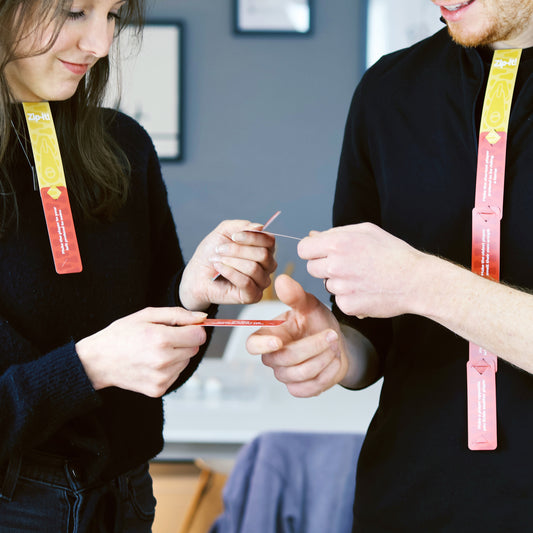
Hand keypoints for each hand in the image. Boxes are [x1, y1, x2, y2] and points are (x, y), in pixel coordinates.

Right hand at [76, 307, 207, 396]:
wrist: (98, 361)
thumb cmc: (121, 335)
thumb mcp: (147, 315)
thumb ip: (178, 314)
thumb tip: (202, 318)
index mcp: (161, 339)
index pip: (199, 336)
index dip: (193, 329)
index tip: (181, 327)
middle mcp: (163, 361)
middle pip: (194, 349)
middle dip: (184, 341)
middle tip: (162, 338)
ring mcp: (161, 378)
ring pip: (186, 362)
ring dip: (177, 355)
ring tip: (154, 351)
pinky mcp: (158, 390)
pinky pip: (176, 374)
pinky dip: (169, 368)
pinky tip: (151, 363)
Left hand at [179, 220, 276, 310]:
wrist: (197, 275)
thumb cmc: (212, 253)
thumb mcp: (223, 232)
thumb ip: (241, 226)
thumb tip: (260, 227)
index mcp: (264, 248)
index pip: (269, 241)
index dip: (252, 237)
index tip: (233, 236)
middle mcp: (267, 266)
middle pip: (263, 254)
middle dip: (237, 250)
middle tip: (219, 249)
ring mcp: (262, 282)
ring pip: (253, 268)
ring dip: (230, 261)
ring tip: (216, 260)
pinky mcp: (253, 296)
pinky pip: (247, 282)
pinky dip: (230, 273)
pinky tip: (219, 268)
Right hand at [246, 274, 348, 396]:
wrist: (337, 344)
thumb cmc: (317, 322)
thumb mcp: (310, 305)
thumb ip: (295, 295)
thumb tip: (281, 279)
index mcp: (269, 335)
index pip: (252, 345)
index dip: (262, 345)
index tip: (279, 341)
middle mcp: (273, 357)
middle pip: (285, 359)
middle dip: (313, 346)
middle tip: (332, 334)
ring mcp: (285, 375)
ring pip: (301, 373)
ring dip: (323, 357)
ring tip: (334, 344)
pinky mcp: (299, 389)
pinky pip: (311, 387)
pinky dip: (328, 372)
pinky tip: (334, 359)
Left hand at [298, 223, 425, 318]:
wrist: (415, 281)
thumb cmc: (394, 253)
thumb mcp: (366, 232)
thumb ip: (335, 233)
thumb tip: (313, 236)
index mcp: (338, 243)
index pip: (303, 249)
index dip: (311, 250)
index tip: (319, 253)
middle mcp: (336, 265)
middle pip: (311, 268)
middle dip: (324, 266)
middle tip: (346, 265)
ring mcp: (341, 287)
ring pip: (326, 284)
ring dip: (338, 282)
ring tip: (362, 277)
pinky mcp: (348, 305)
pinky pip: (339, 300)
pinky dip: (349, 297)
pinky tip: (366, 290)